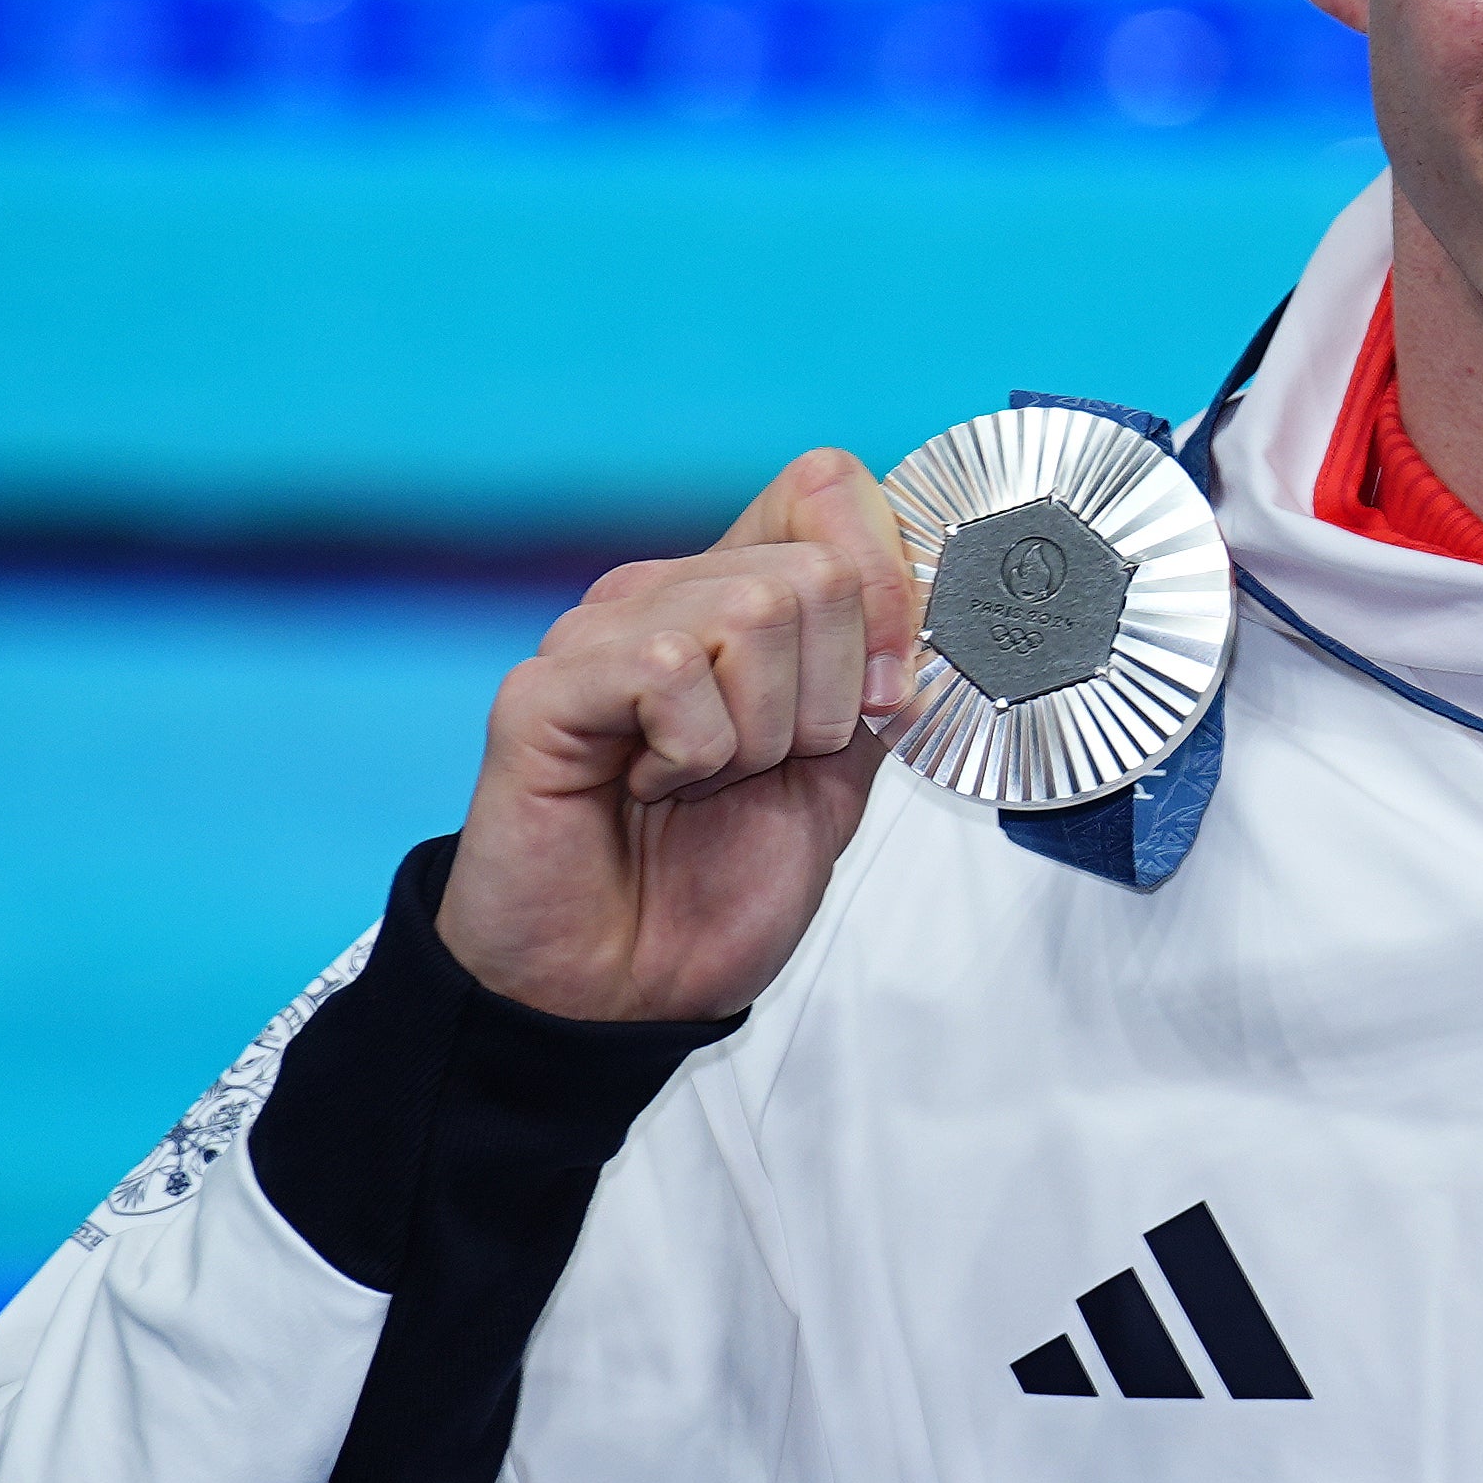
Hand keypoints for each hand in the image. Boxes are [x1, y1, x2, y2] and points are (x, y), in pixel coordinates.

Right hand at [434, 447, 917, 1022]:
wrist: (624, 993)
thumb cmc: (714, 889)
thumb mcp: (838, 779)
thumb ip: (880, 685)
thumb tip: (939, 601)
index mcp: (735, 598)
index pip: (827, 488)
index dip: (888, 582)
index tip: (885, 694)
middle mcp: (664, 596)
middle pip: (814, 570)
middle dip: (826, 698)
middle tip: (762, 767)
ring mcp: (597, 634)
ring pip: (751, 613)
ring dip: (759, 734)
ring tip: (700, 783)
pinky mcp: (544, 689)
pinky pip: (670, 671)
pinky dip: (693, 752)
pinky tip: (648, 790)